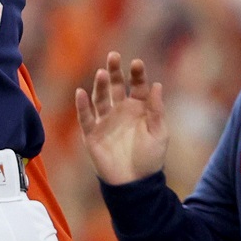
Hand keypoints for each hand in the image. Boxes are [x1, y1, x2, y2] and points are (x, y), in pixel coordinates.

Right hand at [74, 52, 167, 184]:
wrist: (134, 184)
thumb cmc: (150, 159)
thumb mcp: (159, 133)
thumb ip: (156, 110)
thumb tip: (157, 85)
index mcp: (139, 109)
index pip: (137, 86)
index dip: (136, 74)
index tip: (136, 63)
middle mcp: (120, 111)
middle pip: (115, 86)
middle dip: (114, 72)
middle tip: (114, 56)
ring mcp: (105, 121)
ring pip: (100, 98)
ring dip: (100, 86)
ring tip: (102, 73)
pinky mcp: (92, 134)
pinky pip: (85, 117)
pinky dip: (82, 105)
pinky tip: (81, 93)